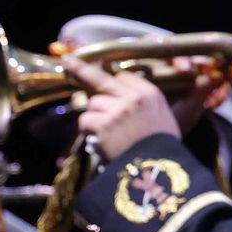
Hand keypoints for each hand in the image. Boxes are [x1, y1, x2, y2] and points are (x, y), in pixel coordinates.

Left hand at [61, 57, 208, 160]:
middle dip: (81, 69)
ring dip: (94, 116)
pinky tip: (97, 138)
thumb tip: (124, 99)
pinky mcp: (103, 125)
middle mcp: (133, 98)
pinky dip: (88, 130)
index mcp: (151, 94)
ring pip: (92, 104)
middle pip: (101, 80)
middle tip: (67, 61)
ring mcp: (117, 110)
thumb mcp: (165, 117)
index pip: (124, 77)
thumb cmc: (163, 147)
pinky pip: (85, 120)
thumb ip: (145, 104)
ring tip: (105, 132)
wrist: (157, 169)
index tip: (106, 85)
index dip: (114, 83)